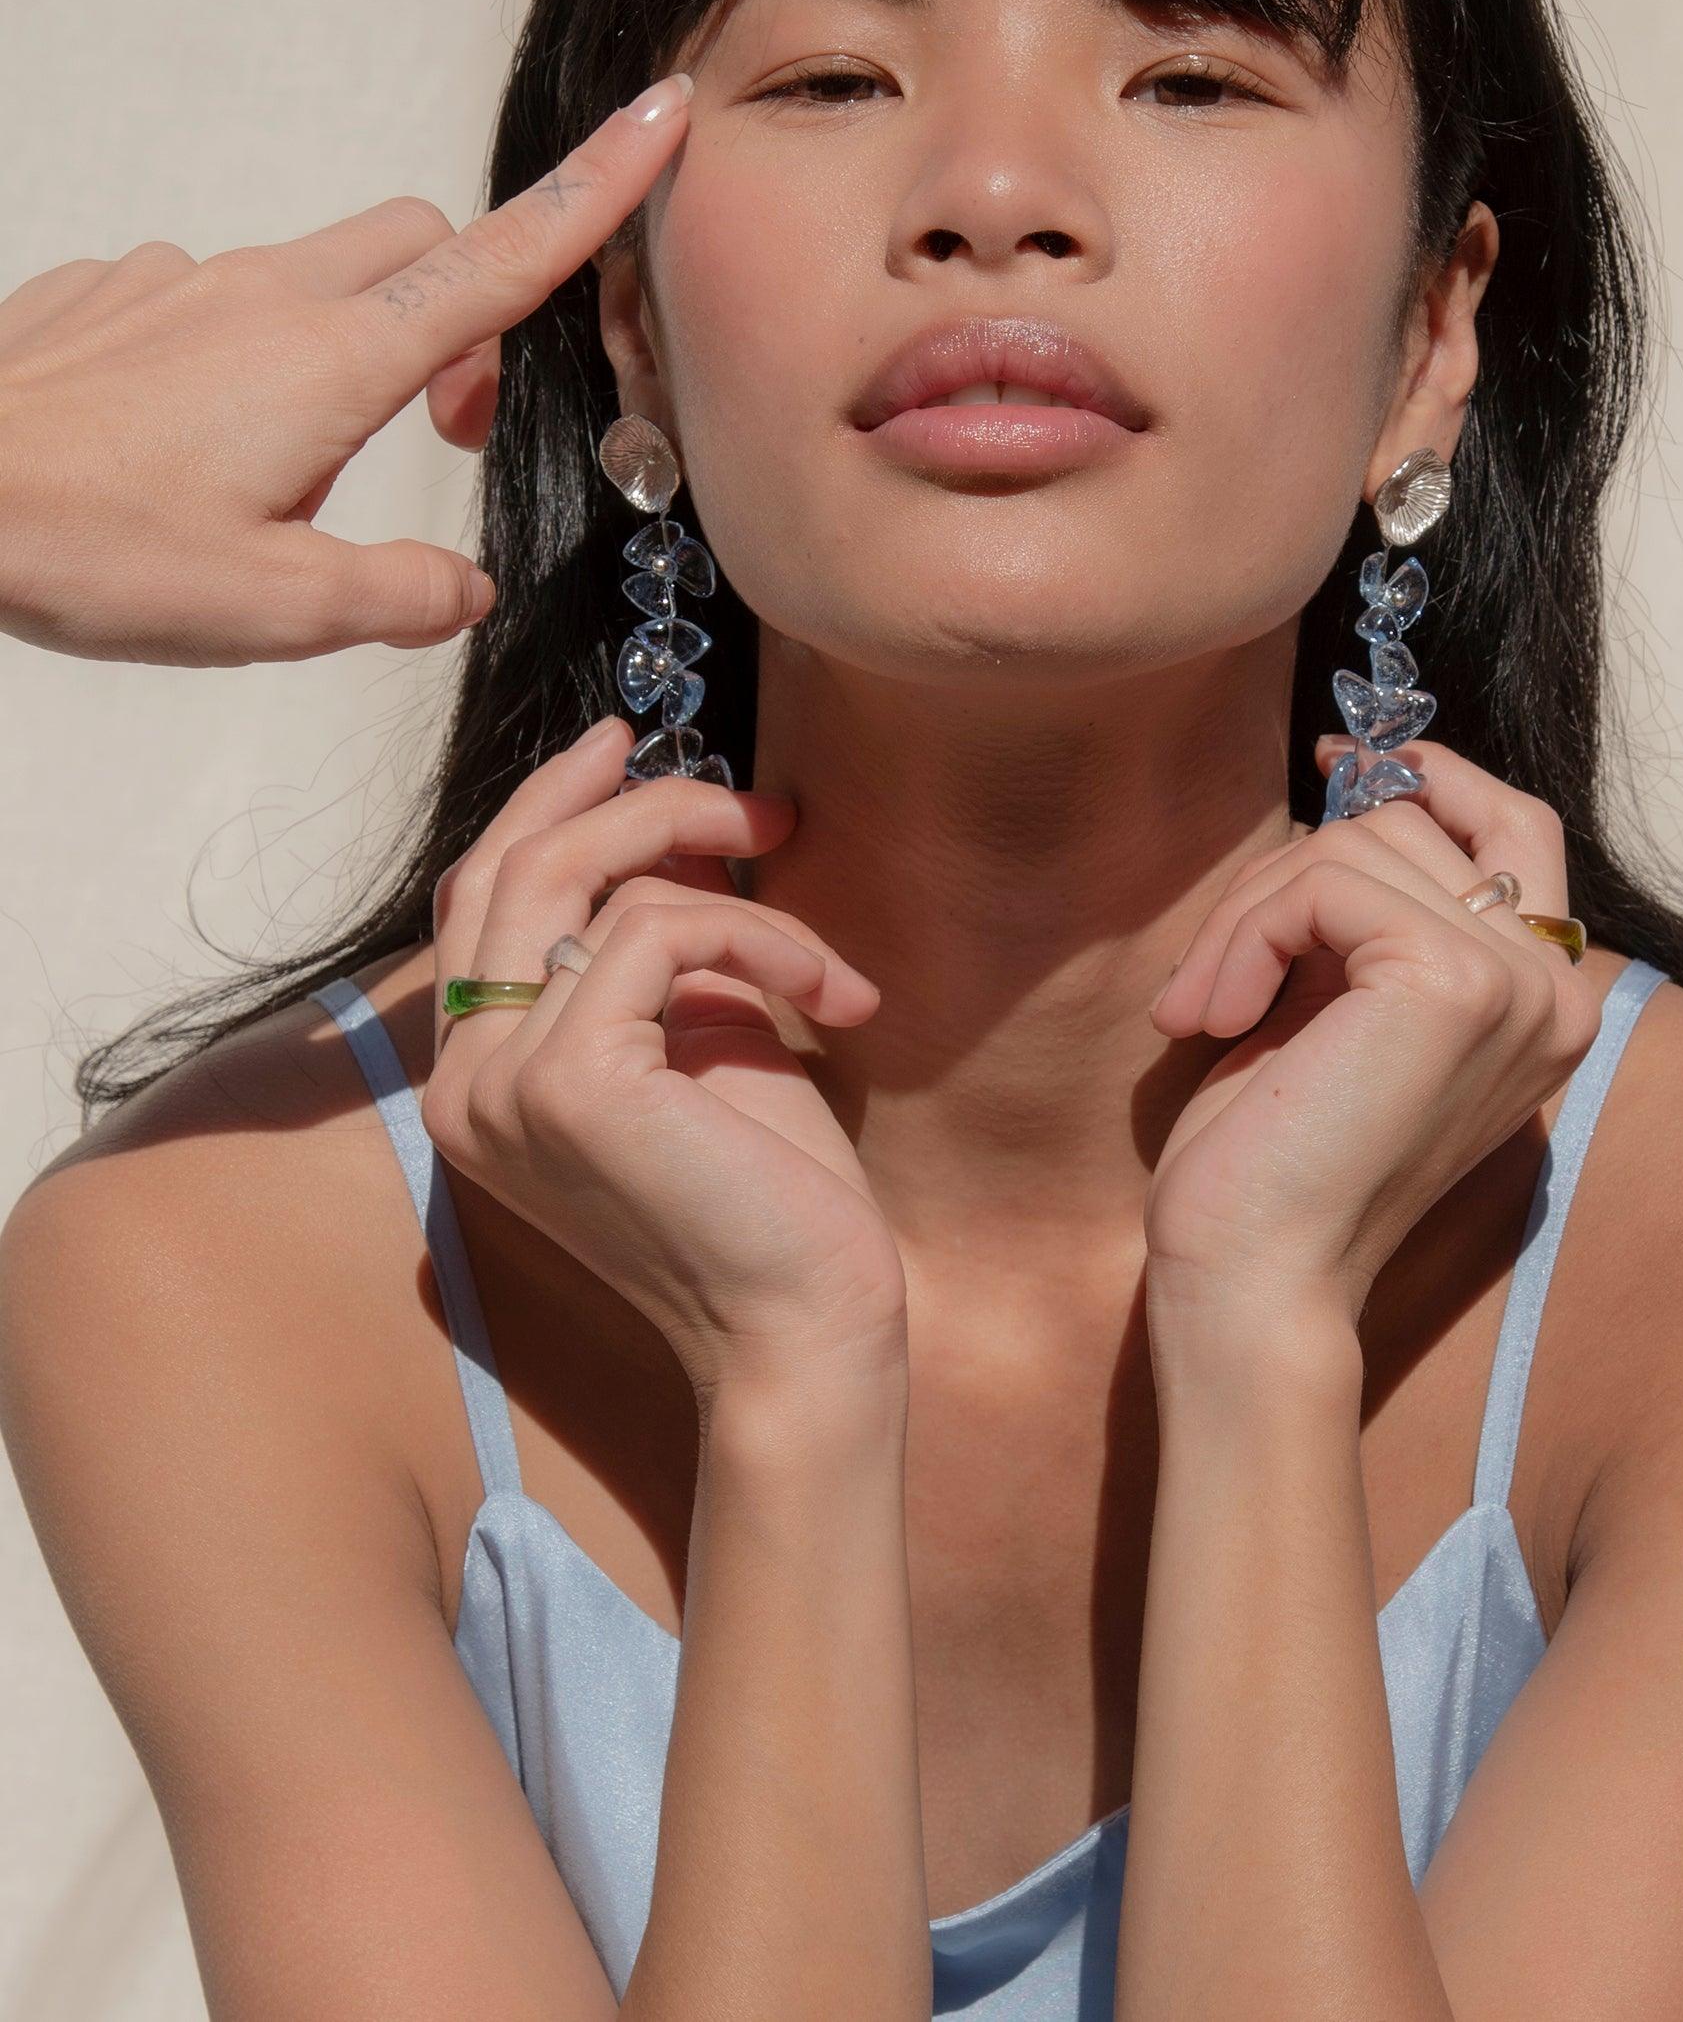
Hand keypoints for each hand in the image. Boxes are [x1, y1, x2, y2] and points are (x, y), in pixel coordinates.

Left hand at [0, 75, 689, 665]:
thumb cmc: (89, 544)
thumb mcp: (274, 610)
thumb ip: (397, 597)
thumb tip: (465, 589)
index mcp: (337, 362)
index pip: (501, 259)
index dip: (595, 190)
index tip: (662, 119)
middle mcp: (269, 296)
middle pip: (421, 244)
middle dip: (466, 309)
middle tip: (443, 428)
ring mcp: (182, 282)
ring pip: (317, 277)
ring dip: (346, 351)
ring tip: (283, 474)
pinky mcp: (110, 292)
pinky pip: (210, 299)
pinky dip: (236, 357)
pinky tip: (179, 444)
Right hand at [419, 715, 908, 1410]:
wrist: (806, 1324)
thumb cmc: (768, 1197)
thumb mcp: (703, 1034)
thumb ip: (658, 939)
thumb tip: (672, 820)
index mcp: (475, 1083)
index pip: (479, 903)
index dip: (544, 808)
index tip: (622, 746)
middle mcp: (460, 1087)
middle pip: (517, 870)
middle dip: (636, 804)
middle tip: (749, 798)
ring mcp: (499, 1087)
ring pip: (590, 885)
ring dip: (734, 887)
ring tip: (824, 952)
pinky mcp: (568, 1083)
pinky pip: (661, 932)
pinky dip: (760, 939)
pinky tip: (834, 995)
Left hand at [1142, 736, 1603, 1336]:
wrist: (1254, 1280)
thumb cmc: (1274, 1162)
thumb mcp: (1335, 1002)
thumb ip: (1371, 911)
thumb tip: (1359, 781)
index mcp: (1546, 1006)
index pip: (1519, 826)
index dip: (1432, 776)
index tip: (1340, 764)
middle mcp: (1558, 995)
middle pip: (1414, 826)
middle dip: (1288, 873)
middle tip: (1215, 972)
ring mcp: (1517, 987)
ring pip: (1359, 844)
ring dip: (1248, 915)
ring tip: (1203, 1010)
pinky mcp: (1454, 984)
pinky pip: (1325, 881)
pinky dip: (1245, 935)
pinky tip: (1208, 1020)